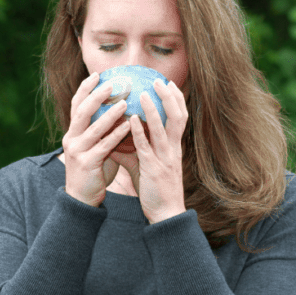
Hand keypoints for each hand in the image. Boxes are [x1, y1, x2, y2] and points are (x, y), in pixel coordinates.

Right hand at [62, 73, 132, 206]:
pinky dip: (116, 134)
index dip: (85, 89)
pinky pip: (104, 145)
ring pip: (93, 127)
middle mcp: (71, 139)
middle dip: (96, 95)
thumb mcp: (95, 147)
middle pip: (82, 111)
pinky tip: (128, 126)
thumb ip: (103, 131)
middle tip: (112, 83)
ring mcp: (77, 151)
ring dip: (110, 113)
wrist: (82, 198)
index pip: (76, 105)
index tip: (97, 75)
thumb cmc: (93, 170)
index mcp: (72, 133)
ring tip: (125, 102)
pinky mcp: (87, 163)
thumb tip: (121, 112)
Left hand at [112, 79, 188, 223]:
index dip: (176, 99)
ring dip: (153, 110)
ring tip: (143, 94)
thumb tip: (116, 139)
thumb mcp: (145, 166)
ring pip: (163, 129)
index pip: (180, 118)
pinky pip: (146, 147)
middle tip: (160, 81)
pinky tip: (131, 120)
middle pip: (178, 117)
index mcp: (174, 147)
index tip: (169, 84)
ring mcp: (164, 158)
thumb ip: (133, 151)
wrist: (165, 213)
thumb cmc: (156, 189)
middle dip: (170, 98)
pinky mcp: (153, 169)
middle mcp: (172, 149)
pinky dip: (139, 132)